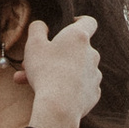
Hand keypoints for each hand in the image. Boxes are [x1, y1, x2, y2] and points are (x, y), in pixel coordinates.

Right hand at [22, 13, 101, 127]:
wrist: (59, 106)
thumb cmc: (46, 71)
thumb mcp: (33, 44)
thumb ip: (37, 28)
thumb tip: (41, 25)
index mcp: (79, 37)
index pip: (89, 21)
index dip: (79, 21)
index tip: (68, 26)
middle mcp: (92, 54)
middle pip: (74, 50)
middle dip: (55, 55)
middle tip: (34, 64)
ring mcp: (95, 74)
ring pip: (74, 70)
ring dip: (58, 73)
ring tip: (36, 82)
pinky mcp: (94, 92)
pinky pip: (80, 86)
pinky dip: (69, 88)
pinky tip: (53, 94)